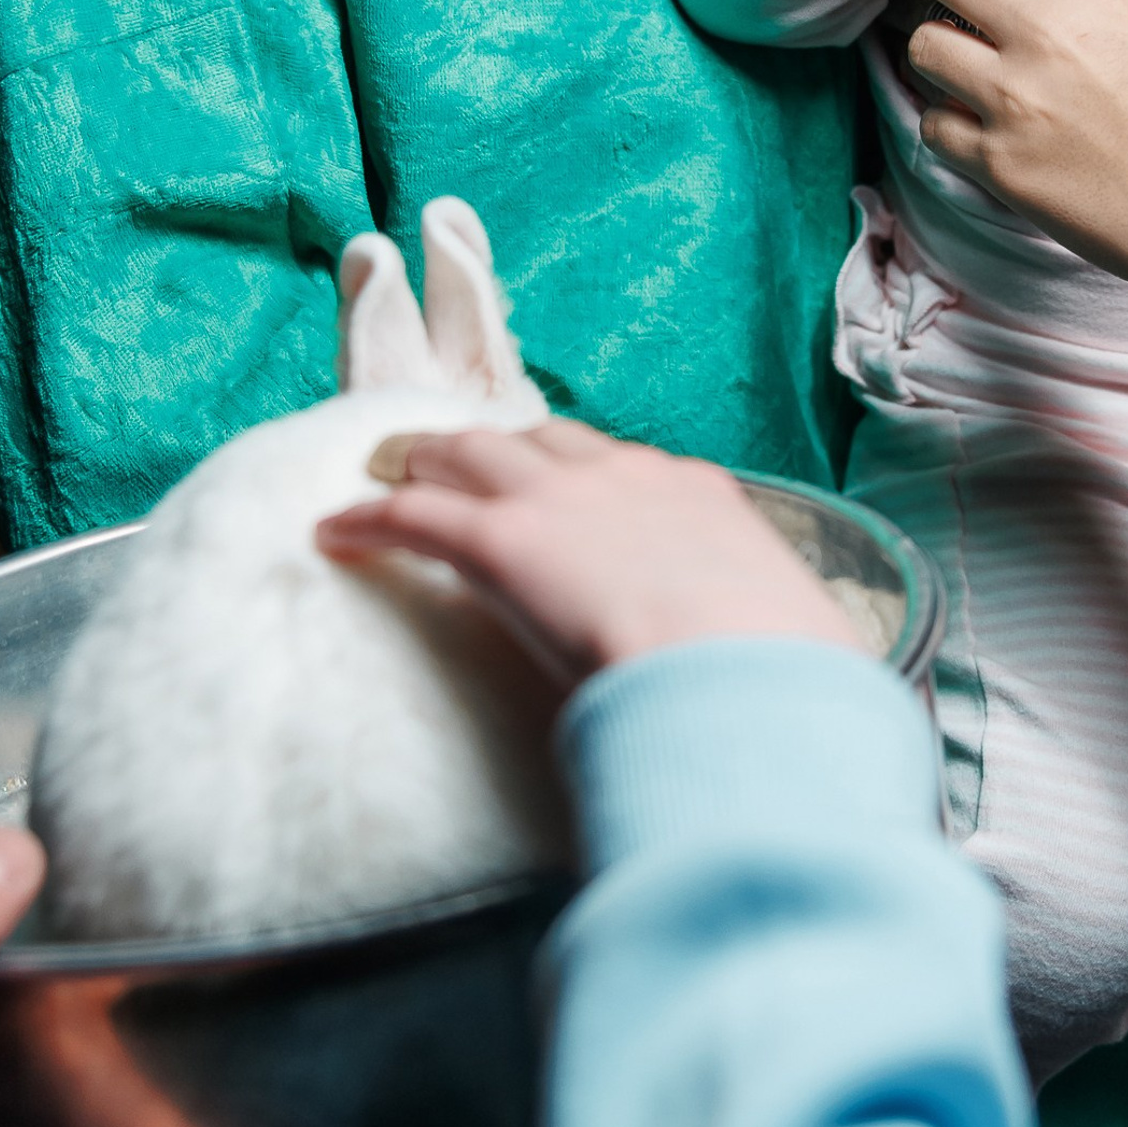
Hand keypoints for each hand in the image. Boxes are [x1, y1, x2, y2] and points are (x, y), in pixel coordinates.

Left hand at [317, 420, 866, 676]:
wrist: (743, 666)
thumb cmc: (784, 671)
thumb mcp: (791, 643)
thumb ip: (768, 646)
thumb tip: (790, 687)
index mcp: (700, 498)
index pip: (630, 468)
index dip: (587, 476)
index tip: (569, 494)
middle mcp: (626, 479)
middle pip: (541, 438)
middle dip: (497, 445)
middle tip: (460, 461)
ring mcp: (560, 501)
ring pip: (470, 452)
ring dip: (428, 459)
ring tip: (392, 471)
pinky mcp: (498, 540)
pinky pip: (413, 514)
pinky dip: (369, 518)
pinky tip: (335, 532)